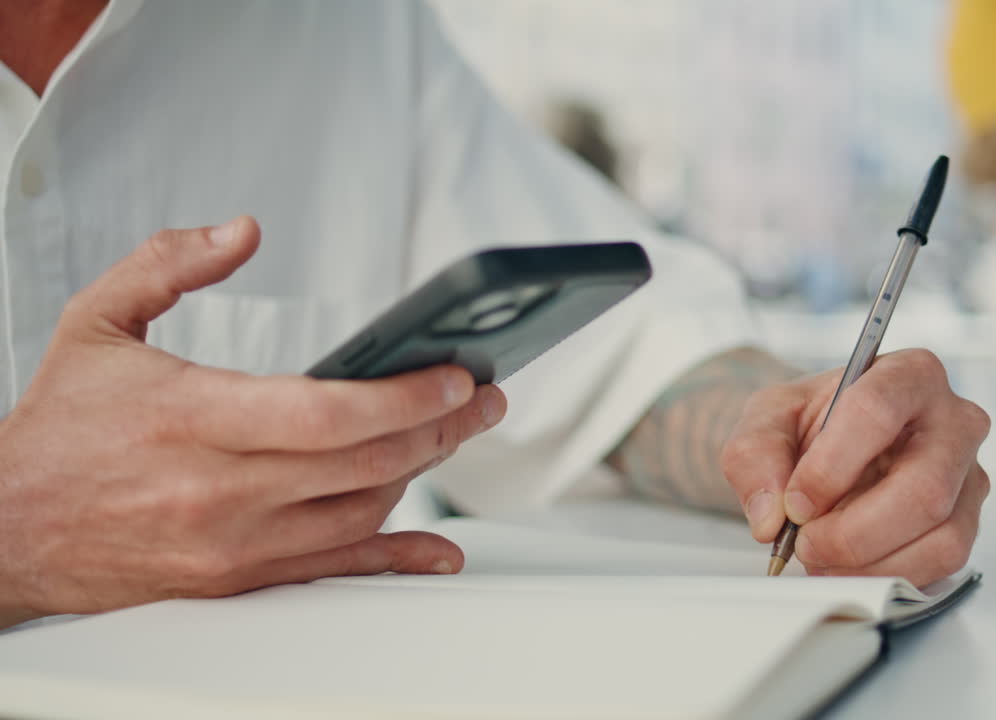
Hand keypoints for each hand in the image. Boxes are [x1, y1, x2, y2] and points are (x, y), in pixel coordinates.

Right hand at [0, 217, 505, 627]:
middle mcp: (220, 491)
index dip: (407, 396)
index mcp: (192, 418)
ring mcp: (232, 544)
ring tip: (450, 434)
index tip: (457, 376)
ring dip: (420, 473)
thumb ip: (169, 264)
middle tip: (484, 400)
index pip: (328, 413)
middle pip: (364, 464)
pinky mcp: (237, 579)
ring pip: (360, 513)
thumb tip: (242, 230)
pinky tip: (436, 550)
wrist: (6, 532)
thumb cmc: (58, 430)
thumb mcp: (95, 323)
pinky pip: (334, 571)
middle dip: (442, 429)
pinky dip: (395, 557)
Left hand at [721, 349, 989, 585]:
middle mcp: (954, 421)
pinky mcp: (967, 520)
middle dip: (854, 532)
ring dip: (870, 561)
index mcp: (908, 374)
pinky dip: (887, 574)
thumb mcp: (766, 420)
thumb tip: (772, 517)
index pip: (877, 411)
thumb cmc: (810, 423)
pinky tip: (849, 567)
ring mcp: (968, 474)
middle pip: (923, 486)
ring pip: (940, 534)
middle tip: (806, 544)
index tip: (795, 503)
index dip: (831, 467)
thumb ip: (755, 455)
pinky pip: (942, 562)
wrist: (829, 448)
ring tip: (821, 559)